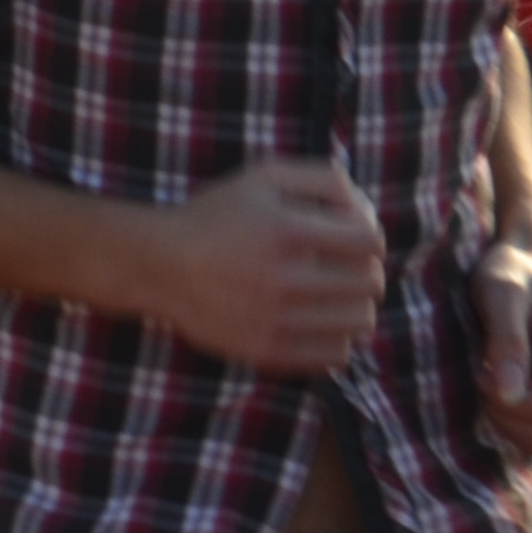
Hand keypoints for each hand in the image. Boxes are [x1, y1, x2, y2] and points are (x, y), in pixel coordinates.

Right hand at [135, 158, 388, 373]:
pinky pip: (335, 356)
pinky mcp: (267, 352)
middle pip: (371, 284)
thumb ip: (324, 179)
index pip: (370, 241)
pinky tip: (317, 322)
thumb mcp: (264, 176)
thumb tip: (368, 210)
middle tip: (347, 269)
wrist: (160, 265)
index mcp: (287, 231)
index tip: (354, 240)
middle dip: (367, 271)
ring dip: (356, 307)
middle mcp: (284, 279)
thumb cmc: (218, 216)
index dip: (371, 238)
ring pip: (360, 323)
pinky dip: (337, 339)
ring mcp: (276, 321)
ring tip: (335, 297)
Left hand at [471, 240, 531, 465]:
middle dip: (510, 423)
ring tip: (500, 391)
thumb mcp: (500, 294)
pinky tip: (514, 404)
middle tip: (487, 383)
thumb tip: (508, 394)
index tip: (480, 374)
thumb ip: (506, 340)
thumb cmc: (513, 273)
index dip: (504, 405)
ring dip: (520, 433)